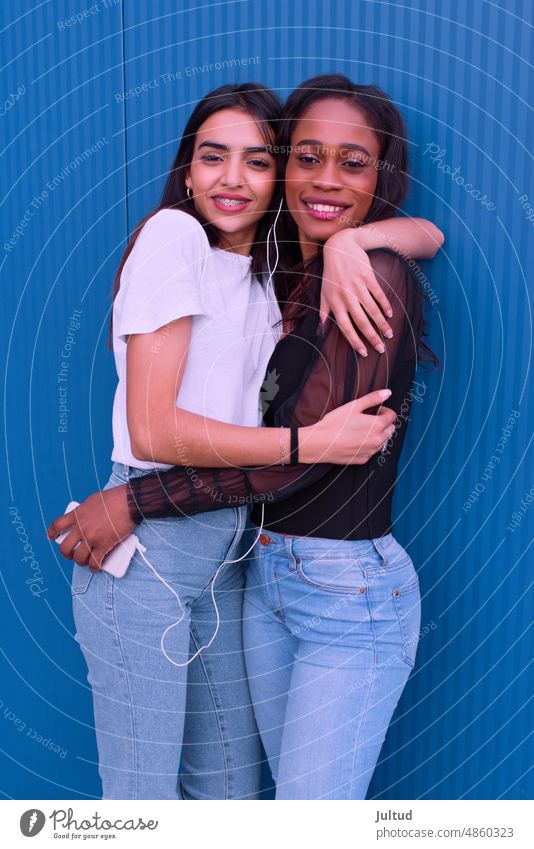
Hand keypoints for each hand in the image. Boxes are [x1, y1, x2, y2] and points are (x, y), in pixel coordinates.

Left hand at [47, 486, 133, 571]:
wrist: (129, 502)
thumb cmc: (114, 498)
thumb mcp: (92, 501)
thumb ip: (85, 511)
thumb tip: (84, 519)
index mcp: (77, 514)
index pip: (57, 525)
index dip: (51, 533)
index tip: (51, 537)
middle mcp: (81, 527)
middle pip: (65, 547)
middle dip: (66, 554)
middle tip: (71, 554)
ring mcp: (92, 537)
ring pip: (78, 558)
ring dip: (81, 562)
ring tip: (85, 561)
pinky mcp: (104, 545)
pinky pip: (95, 562)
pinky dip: (94, 567)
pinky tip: (96, 567)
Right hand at [301, 389, 396, 464]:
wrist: (320, 443)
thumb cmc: (335, 424)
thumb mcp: (354, 406)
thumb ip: (373, 398)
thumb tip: (387, 393)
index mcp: (377, 425)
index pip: (392, 416)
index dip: (384, 410)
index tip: (375, 410)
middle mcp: (378, 440)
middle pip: (391, 429)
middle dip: (383, 423)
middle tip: (368, 419)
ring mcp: (371, 451)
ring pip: (382, 441)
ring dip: (377, 434)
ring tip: (361, 430)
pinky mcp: (363, 459)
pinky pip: (372, 451)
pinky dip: (368, 445)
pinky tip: (355, 440)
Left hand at [322, 229, 393, 355]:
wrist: (340, 247)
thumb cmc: (331, 273)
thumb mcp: (324, 292)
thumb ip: (323, 311)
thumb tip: (321, 329)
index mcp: (335, 303)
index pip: (345, 328)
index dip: (355, 342)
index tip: (364, 353)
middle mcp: (346, 297)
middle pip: (361, 322)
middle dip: (372, 337)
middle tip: (381, 349)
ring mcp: (358, 287)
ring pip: (372, 310)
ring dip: (382, 324)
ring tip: (389, 334)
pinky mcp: (368, 277)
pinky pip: (378, 295)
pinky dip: (385, 306)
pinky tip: (390, 315)